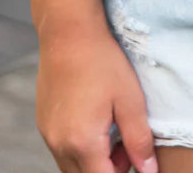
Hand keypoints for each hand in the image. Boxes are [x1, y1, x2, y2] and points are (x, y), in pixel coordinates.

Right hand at [36, 25, 159, 172]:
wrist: (69, 33)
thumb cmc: (103, 62)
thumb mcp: (130, 99)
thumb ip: (139, 140)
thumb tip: (148, 170)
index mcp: (82, 142)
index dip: (123, 172)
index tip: (135, 156)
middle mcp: (59, 144)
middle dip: (109, 169)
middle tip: (128, 143)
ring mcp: (48, 135)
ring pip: (72, 166)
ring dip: (94, 159)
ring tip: (113, 129)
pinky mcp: (43, 124)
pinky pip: (62, 149)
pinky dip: (81, 147)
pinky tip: (95, 119)